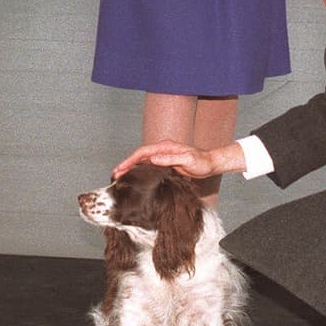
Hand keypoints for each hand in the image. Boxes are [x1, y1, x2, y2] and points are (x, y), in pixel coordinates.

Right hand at [112, 139, 242, 180]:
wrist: (210, 164)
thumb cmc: (201, 162)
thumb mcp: (187, 160)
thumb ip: (171, 159)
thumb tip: (153, 159)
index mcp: (165, 147)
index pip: (143, 152)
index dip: (130, 160)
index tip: (120, 168)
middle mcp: (162, 150)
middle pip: (139, 156)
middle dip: (126, 164)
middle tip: (115, 175)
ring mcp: (163, 156)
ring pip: (143, 161)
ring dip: (131, 168)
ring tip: (120, 178)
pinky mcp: (166, 163)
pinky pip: (149, 166)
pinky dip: (140, 171)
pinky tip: (135, 178)